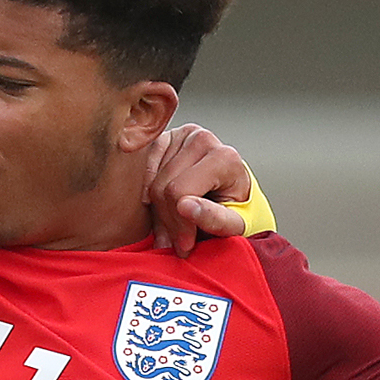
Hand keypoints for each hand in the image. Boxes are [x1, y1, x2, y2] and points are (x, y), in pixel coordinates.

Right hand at [142, 123, 258, 252]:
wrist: (232, 192)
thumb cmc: (236, 210)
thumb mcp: (235, 224)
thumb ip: (214, 219)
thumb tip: (184, 207)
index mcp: (224, 157)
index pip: (180, 191)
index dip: (178, 224)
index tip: (185, 245)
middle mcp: (203, 139)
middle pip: (163, 186)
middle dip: (169, 221)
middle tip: (178, 240)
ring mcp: (183, 135)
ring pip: (152, 180)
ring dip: (159, 210)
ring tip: (175, 224)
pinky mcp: (167, 137)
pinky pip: (144, 167)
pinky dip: (148, 191)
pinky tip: (161, 203)